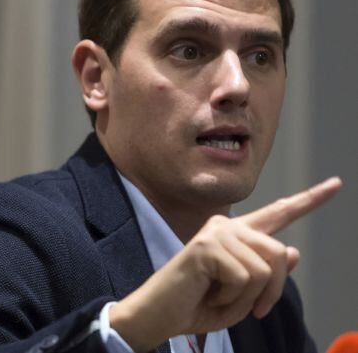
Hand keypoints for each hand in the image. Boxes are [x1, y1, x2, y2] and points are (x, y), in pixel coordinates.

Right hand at [109, 177, 341, 352]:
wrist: (162, 314)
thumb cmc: (199, 304)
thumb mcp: (245, 295)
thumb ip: (269, 273)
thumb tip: (292, 251)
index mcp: (238, 235)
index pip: (278, 213)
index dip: (309, 200)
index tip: (336, 184)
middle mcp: (227, 226)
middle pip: (279, 253)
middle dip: (272, 292)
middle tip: (251, 310)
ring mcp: (216, 233)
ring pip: (265, 270)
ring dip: (249, 298)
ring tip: (221, 298)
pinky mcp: (207, 245)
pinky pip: (245, 278)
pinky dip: (232, 299)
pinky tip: (210, 294)